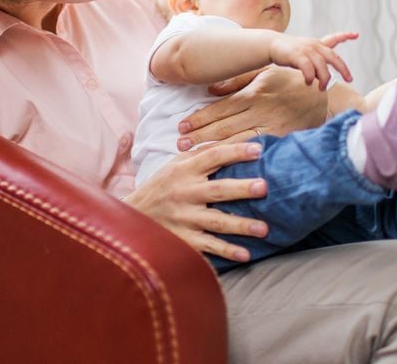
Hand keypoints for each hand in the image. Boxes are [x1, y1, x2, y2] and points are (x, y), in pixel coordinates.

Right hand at [123, 143, 268, 261]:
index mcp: (184, 170)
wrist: (131, 219)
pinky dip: (226, 251)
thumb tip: (229, 142)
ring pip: (216, 222)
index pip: (212, 157)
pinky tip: (245, 254)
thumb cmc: (159, 188)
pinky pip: (208, 246)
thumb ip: (198, 155)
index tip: (258, 150)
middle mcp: (184, 193)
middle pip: (218, 190)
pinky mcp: (183, 240)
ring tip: (264, 228)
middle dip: (242, 189)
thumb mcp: (173, 166)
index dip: (235, 152)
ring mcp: (184, 218)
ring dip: (241, 225)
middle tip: (264, 187)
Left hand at [176, 66, 330, 149]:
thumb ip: (237, 81)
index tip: (182, 125)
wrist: (326, 97)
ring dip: (213, 149)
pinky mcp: (282, 139)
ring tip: (192, 156)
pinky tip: (222, 165)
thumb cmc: (291, 82)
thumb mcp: (264, 73)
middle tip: (179, 144)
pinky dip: (238, 157)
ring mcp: (272, 126)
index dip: (200, 117)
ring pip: (236, 140)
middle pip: (224, 125)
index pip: (220, 107)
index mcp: (254, 92)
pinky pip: (256, 150)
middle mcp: (261, 110)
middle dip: (200, 135)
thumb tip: (211, 90)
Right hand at [268, 31, 357, 89]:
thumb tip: (324, 78)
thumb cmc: (289, 52)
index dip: (345, 36)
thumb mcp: (305, 53)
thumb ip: (316, 63)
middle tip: (349, 79)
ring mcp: (306, 50)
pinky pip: (308, 68)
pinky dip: (310, 77)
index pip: (334, 38)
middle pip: (333, 57)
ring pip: (322, 65)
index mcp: (317, 44)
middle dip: (343, 69)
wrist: (271, 45)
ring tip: (322, 88)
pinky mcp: (297, 55)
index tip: (356, 34)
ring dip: (324, 78)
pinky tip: (309, 82)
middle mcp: (314, 45)